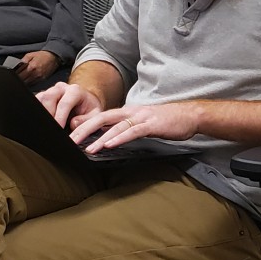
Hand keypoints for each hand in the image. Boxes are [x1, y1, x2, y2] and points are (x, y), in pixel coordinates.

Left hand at [16, 51, 59, 85]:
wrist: (54, 57)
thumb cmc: (42, 55)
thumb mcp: (30, 55)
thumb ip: (23, 60)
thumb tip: (16, 66)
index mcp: (31, 67)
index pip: (19, 75)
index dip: (14, 76)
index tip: (12, 75)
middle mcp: (35, 74)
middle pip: (23, 81)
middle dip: (18, 80)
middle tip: (15, 78)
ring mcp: (39, 78)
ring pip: (28, 84)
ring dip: (23, 82)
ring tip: (21, 79)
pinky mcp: (42, 80)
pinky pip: (33, 84)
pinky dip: (29, 83)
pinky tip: (27, 80)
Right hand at [36, 81, 103, 128]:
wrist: (85, 101)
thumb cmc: (89, 108)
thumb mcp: (95, 115)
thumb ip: (87, 119)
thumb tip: (73, 123)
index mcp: (75, 91)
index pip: (64, 103)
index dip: (60, 117)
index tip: (58, 128)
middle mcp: (62, 88)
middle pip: (49, 97)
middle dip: (48, 114)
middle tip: (50, 128)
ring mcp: (51, 90)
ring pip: (40, 99)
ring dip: (41, 113)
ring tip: (46, 125)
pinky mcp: (44, 96)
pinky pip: (36, 102)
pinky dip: (37, 112)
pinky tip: (42, 122)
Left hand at [72, 101, 200, 152]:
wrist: (190, 116)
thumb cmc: (168, 121)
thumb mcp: (142, 123)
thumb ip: (125, 127)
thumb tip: (107, 136)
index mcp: (128, 112)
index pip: (101, 117)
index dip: (84, 124)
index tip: (69, 134)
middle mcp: (132, 111)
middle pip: (102, 118)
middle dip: (84, 129)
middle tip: (69, 140)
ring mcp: (142, 117)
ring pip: (116, 125)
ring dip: (100, 137)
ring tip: (87, 147)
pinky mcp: (152, 124)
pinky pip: (133, 131)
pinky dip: (120, 137)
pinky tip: (109, 145)